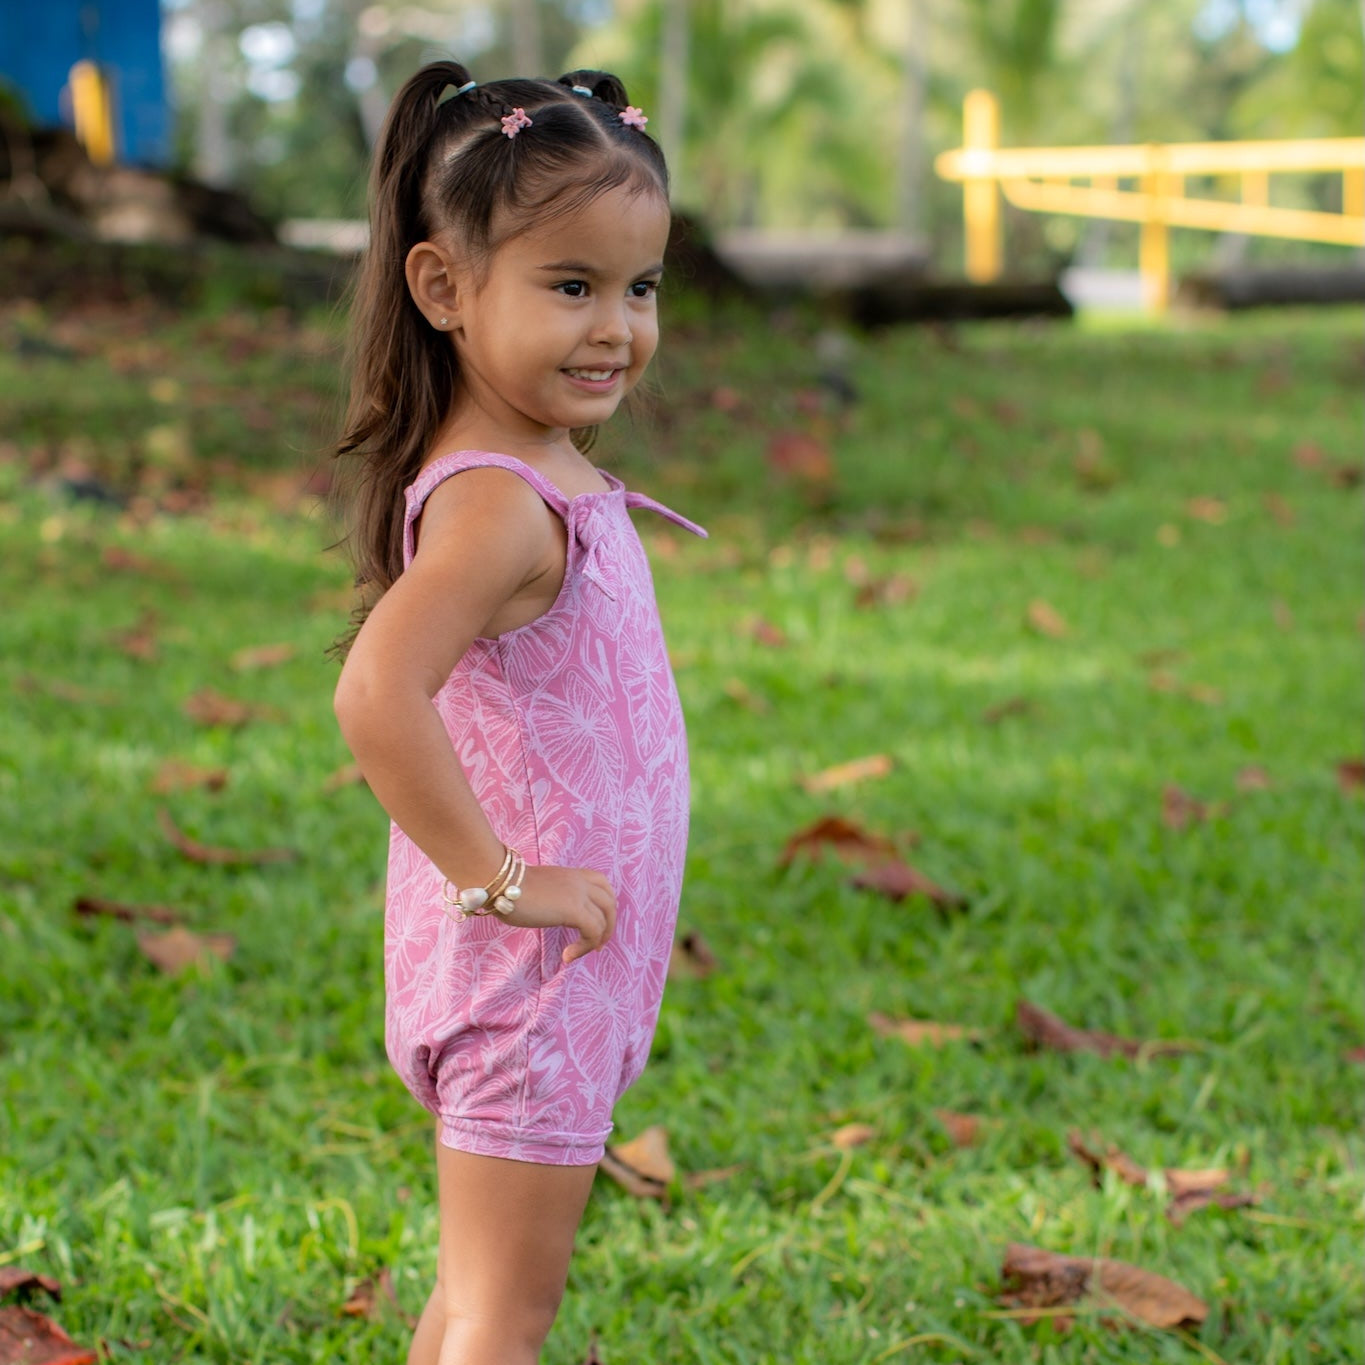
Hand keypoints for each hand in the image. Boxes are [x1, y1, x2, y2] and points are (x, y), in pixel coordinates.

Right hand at [496, 864, 616, 962]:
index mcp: (573, 875)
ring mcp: (579, 894)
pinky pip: (592, 931)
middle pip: (610, 903)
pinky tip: (567, 956)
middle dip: (608, 926)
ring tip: (578, 953)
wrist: (502, 883)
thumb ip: (554, 897)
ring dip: (595, 941)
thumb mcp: (541, 889)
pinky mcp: (574, 909)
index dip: (604, 907)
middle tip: (596, 945)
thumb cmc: (510, 889)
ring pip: (604, 920)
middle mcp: (581, 882)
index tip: (595, 925)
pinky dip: (584, 947)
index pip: (603, 886)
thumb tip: (552, 913)